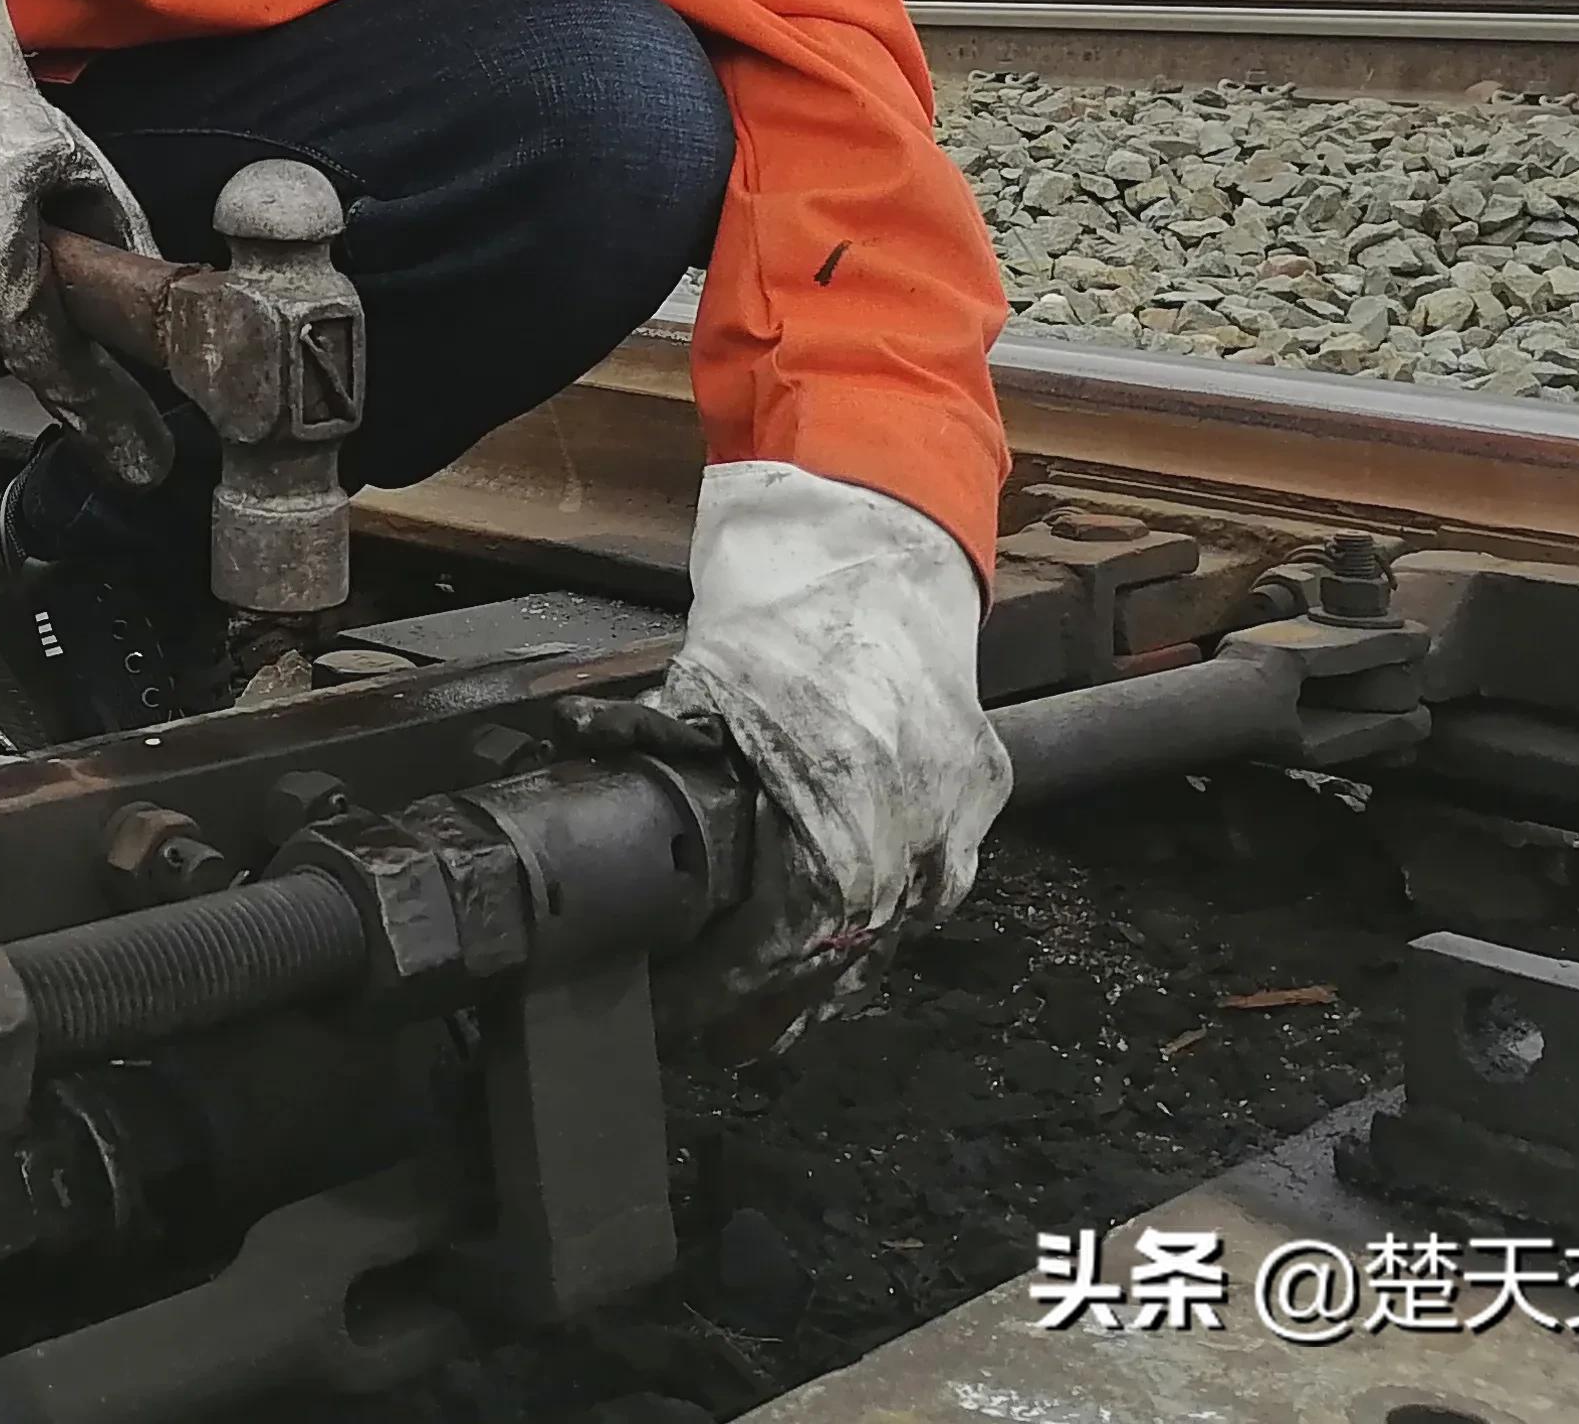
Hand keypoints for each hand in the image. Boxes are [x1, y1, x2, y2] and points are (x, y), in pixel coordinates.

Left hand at [579, 463, 1004, 1032]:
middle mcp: (910, 828)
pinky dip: (891, 916)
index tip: (682, 1016)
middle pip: (840, 953)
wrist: (879, 541)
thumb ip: (661, 764)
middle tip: (722, 1037)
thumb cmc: (785, 609)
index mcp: (835, 808)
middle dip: (775, 1001)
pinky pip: (939, 884)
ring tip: (779, 1015)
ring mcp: (956, 815)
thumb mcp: (698, 688)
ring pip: (895, 931)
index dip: (725, 991)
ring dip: (834, 971)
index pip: (780, 940)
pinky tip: (851, 943)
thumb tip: (594, 815)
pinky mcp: (984, 794)